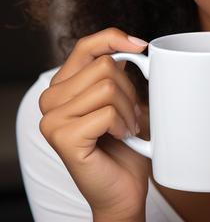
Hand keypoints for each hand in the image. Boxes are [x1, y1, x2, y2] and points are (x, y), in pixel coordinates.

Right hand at [38, 27, 149, 219]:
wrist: (123, 187)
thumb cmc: (125, 142)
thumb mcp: (122, 97)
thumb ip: (117, 71)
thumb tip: (134, 46)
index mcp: (65, 84)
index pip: (87, 45)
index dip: (115, 39)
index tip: (141, 46)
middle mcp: (51, 98)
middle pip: (104, 65)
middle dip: (129, 89)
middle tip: (130, 113)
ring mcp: (52, 118)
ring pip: (107, 86)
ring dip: (128, 109)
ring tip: (126, 126)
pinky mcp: (62, 136)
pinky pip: (107, 112)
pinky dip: (123, 124)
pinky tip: (119, 137)